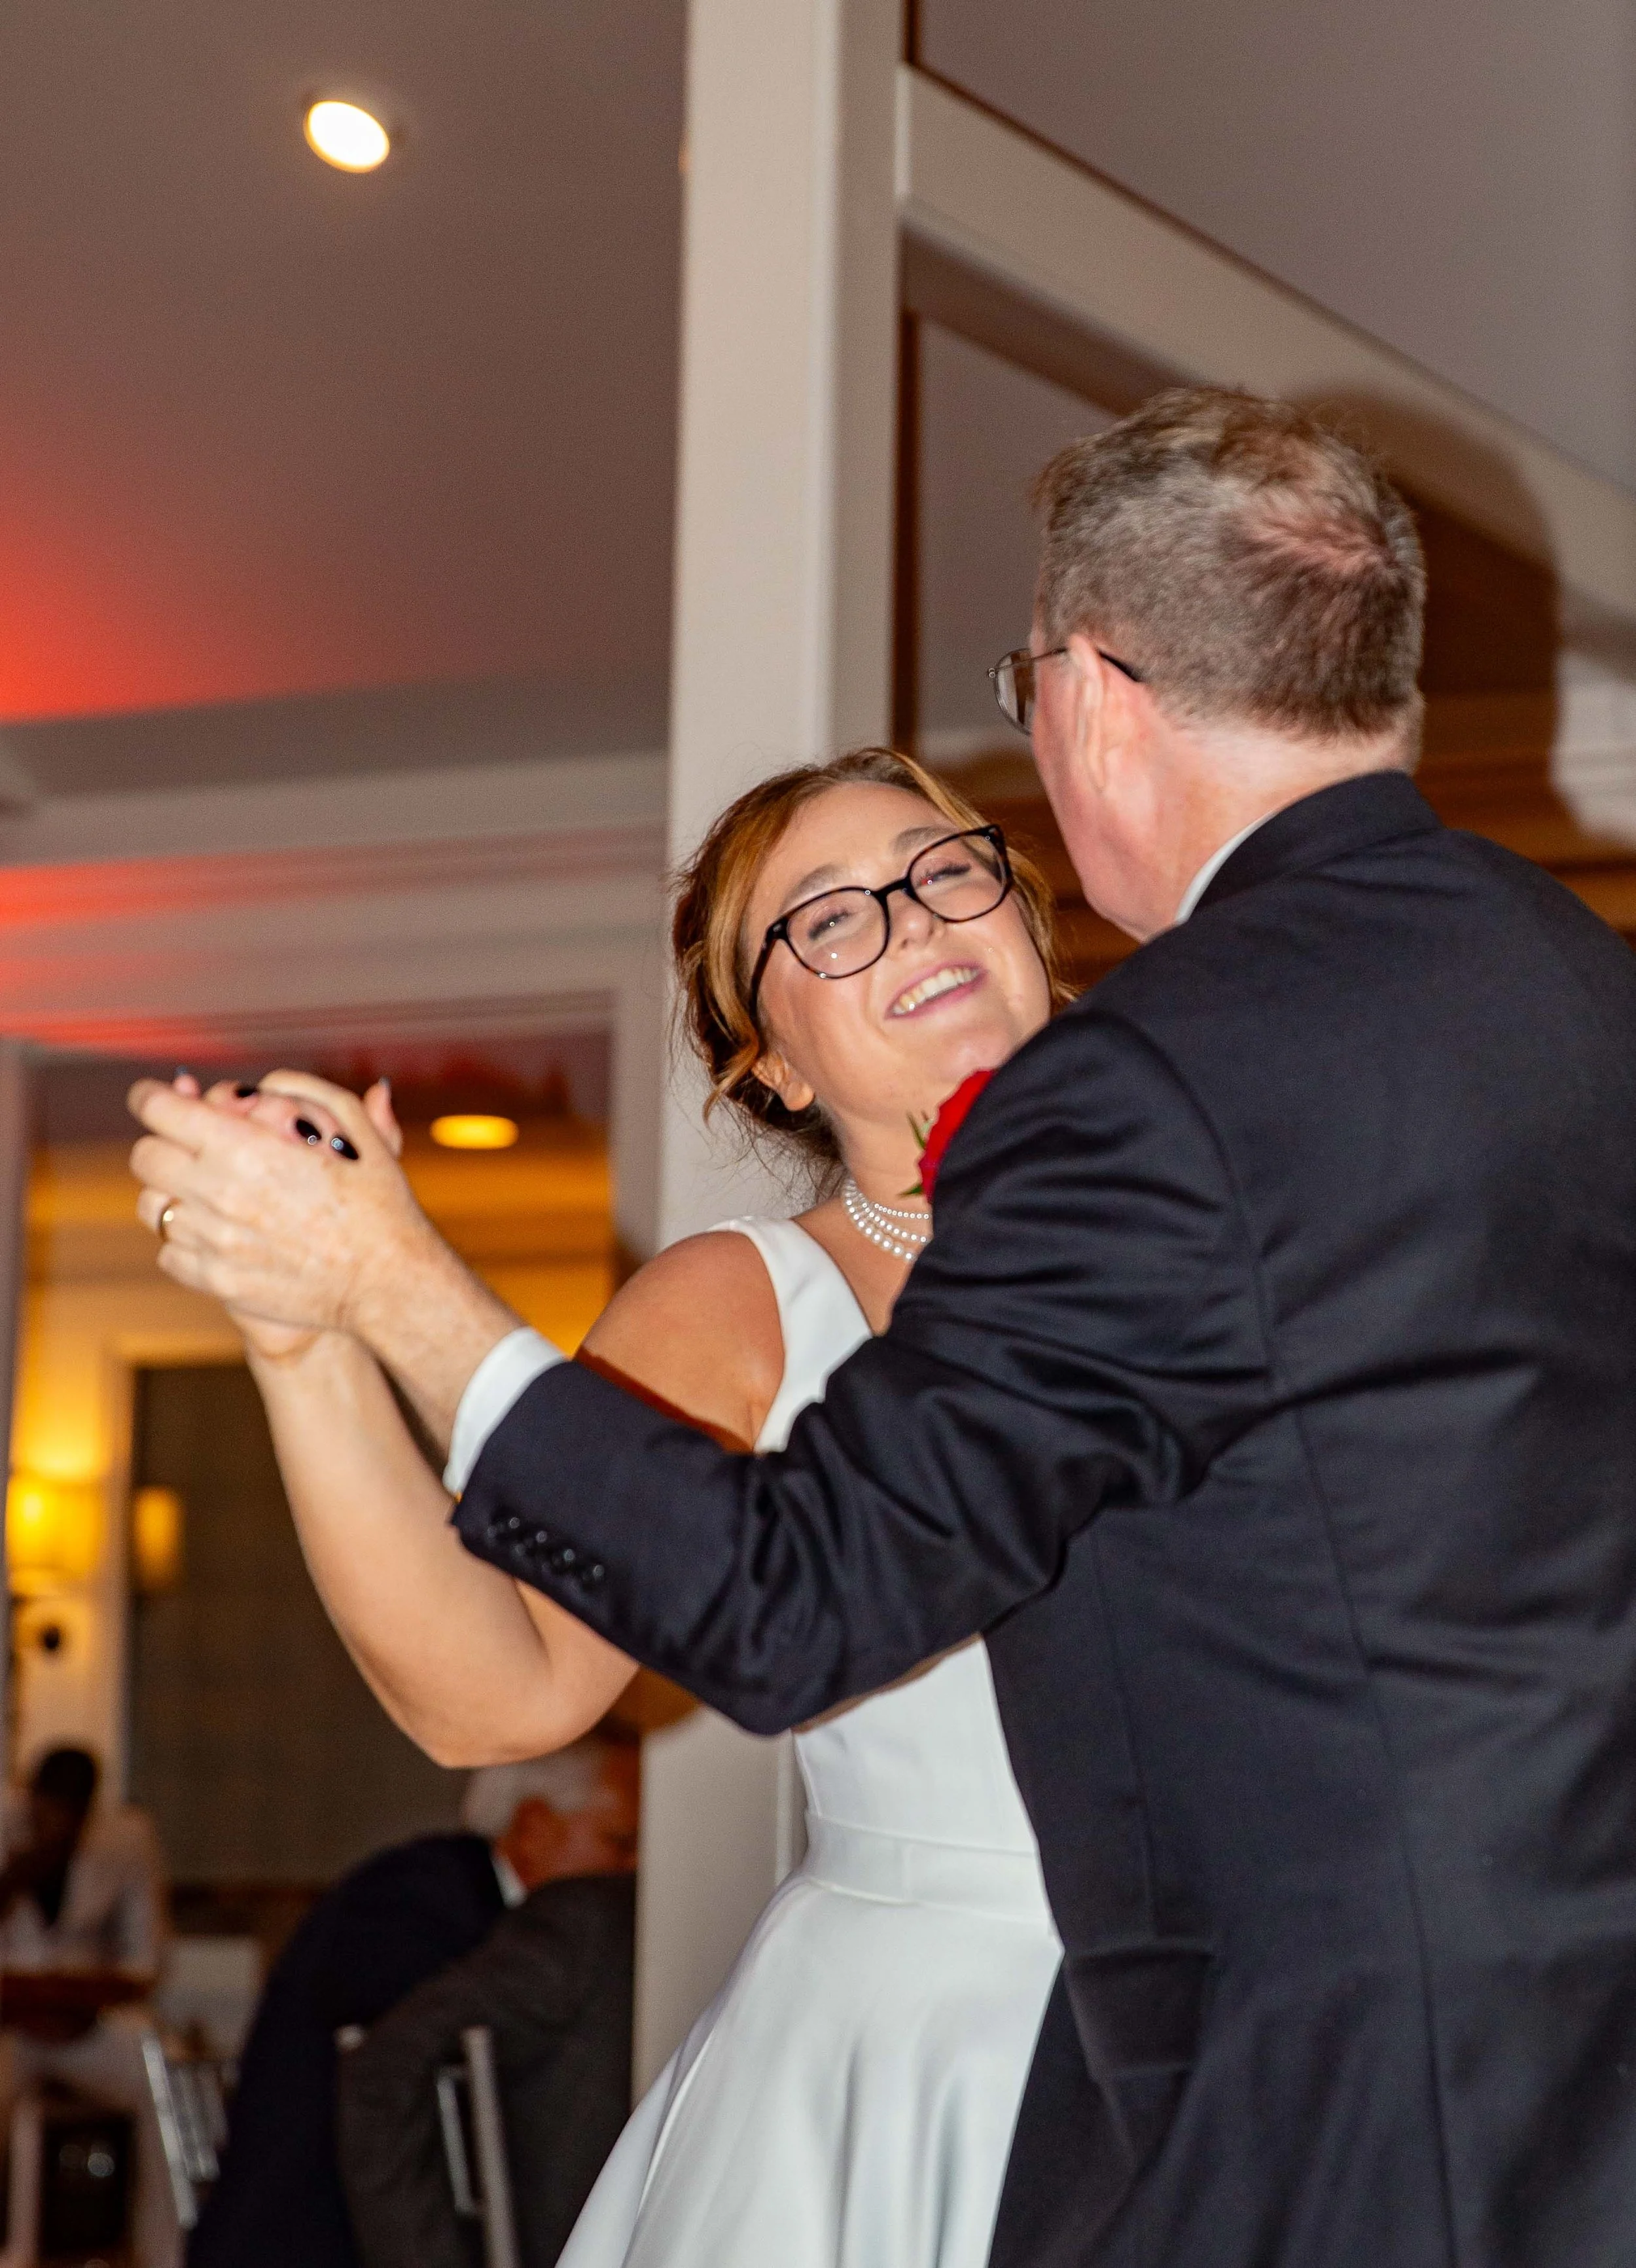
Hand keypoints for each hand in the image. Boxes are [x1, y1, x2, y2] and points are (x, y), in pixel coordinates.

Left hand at [129, 1069, 443, 1342]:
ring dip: (169, 1192)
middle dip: (162, 1142)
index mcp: (247, 1148)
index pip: (161, 1111)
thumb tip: (257, 1085)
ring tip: (201, 1191)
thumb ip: (304, 1090)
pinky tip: (217, 1233)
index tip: (153, 1096)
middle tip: (185, 1145)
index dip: (150, 1096)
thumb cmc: (377, 1202)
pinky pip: (169, 1253)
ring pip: (151, 1208)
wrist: (387, 1280)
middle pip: (145, 1157)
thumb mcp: (354, 1128)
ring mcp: (213, 1242)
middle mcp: (219, 1193)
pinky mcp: (216, 1280)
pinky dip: (184, 1241)